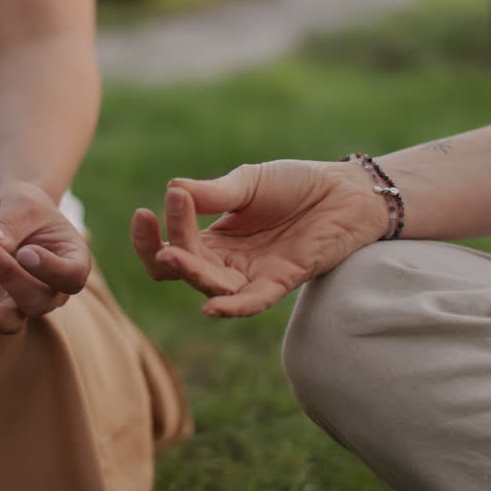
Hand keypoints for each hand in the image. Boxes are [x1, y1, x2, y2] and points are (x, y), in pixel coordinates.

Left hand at [0, 181, 91, 372]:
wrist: (6, 212)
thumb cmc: (23, 206)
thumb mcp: (20, 202)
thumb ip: (10, 221)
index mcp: (70, 261)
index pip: (70, 276)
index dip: (51, 270)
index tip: (28, 252)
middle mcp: (49, 290)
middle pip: (38, 301)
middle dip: (12, 280)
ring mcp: (17, 303)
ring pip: (11, 320)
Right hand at [132, 160, 389, 317]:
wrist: (346, 191)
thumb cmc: (296, 185)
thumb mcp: (248, 182)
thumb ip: (214, 193)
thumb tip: (173, 188)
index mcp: (214, 238)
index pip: (171, 247)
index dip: (152, 236)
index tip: (145, 212)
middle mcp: (228, 262)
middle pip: (184, 271)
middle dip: (171, 255)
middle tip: (164, 241)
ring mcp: (254, 273)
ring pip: (212, 287)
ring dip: (193, 275)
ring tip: (175, 255)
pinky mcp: (282, 280)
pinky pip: (253, 302)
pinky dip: (233, 308)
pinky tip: (212, 308)